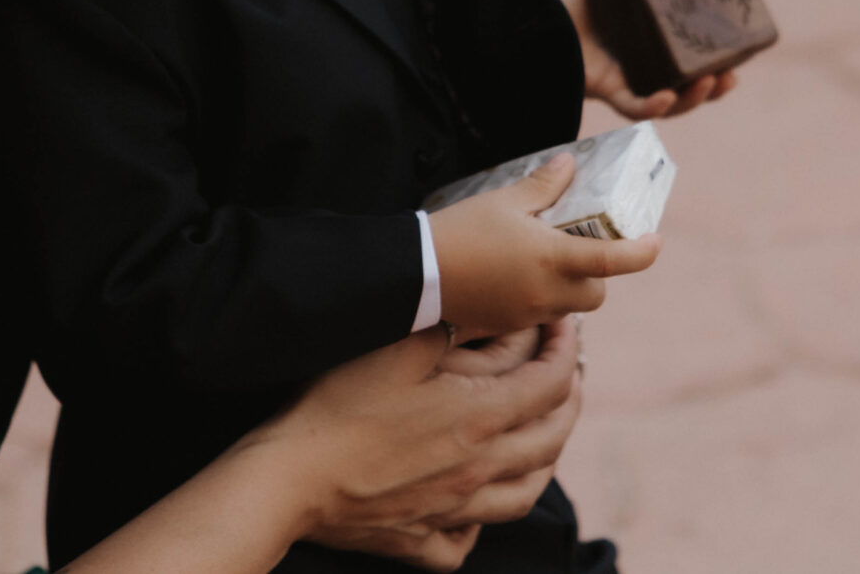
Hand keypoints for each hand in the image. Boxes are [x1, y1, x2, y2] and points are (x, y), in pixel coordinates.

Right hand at [262, 321, 584, 568]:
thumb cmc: (338, 407)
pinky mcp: (422, 540)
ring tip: (543, 435)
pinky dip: (481, 522)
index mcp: (478, 417)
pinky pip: (467, 541)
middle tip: (567, 371)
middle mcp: (479, 469)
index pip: (550, 382)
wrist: (289, 479)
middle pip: (553, 438)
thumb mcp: (397, 349)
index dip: (565, 348)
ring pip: (526, 493)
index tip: (562, 325)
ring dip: (546, 459)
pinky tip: (474, 505)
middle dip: (570, 398)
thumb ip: (451, 332)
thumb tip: (483, 318)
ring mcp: (455, 511)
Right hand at [428, 157, 658, 338]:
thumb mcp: (504, 201)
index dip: (641, 254)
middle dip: (598, 276)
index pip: (612, 261)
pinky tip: (517, 275)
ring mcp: (528, 313)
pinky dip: (543, 297)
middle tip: (581, 249)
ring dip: (570, 287)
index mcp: (552, 259)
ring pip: (570, 307)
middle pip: (597, 294)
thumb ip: (543, 186)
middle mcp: (547, 293)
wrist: (416, 274)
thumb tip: (569, 165)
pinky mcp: (508, 325)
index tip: (654, 243)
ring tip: (545, 260)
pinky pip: (540, 314)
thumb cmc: (461, 230)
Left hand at [569, 0, 742, 119]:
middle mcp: (640, 67)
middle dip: (714, 87)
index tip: (740, 51)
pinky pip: (633, 108)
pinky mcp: (605, 92)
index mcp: (648, 41)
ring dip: (693, 99)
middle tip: (731, 76)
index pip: (690, 55)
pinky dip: (653, 107)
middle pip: (688, 86)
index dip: (717, 58)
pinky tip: (667, 97)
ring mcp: (624, 82)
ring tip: (710, 82)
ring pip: (668, 104)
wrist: (526, 22)